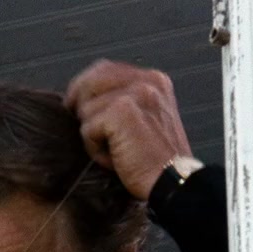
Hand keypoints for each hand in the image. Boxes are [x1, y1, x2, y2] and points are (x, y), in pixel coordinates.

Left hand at [64, 60, 192, 200]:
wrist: (174, 181)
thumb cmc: (158, 160)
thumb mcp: (147, 119)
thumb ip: (124, 101)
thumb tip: (83, 98)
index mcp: (154, 79)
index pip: (104, 69)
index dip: (85, 88)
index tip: (78, 108)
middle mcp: (146, 80)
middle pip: (89, 81)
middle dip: (80, 106)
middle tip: (88, 132)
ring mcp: (134, 93)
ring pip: (86, 108)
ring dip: (93, 135)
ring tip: (116, 151)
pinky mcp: (121, 111)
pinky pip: (87, 128)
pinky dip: (95, 150)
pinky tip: (115, 159)